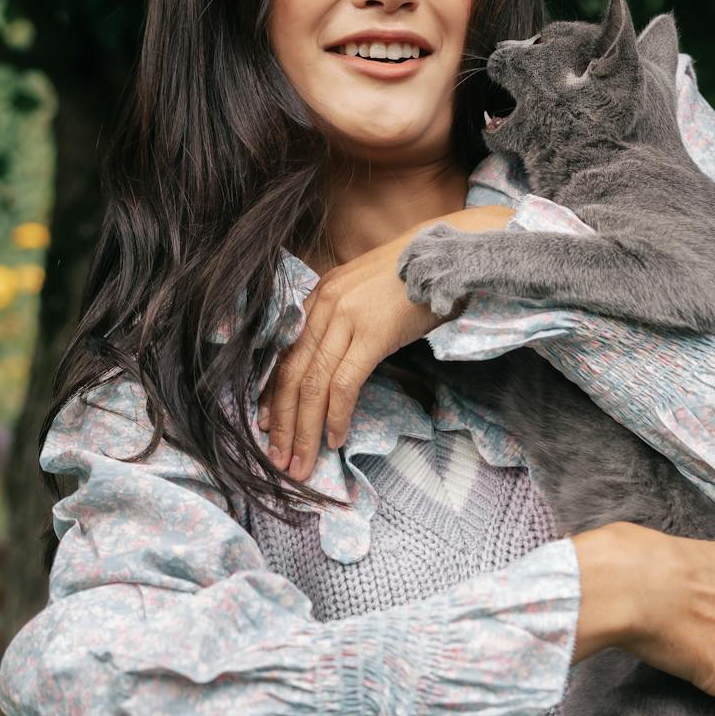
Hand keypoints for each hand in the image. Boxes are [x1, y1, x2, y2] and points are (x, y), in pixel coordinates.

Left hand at [257, 206, 511, 479]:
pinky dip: (336, 416)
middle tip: (277, 460)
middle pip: (291, 374)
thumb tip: (335, 358)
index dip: (273, 394)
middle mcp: (324, 305)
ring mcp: (345, 318)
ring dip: (303, 430)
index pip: (285, 354)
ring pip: (312, 384)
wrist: (447, 252)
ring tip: (300, 463)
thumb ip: (345, 318)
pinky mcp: (371, 333)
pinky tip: (334, 439)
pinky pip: (344, 384)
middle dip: (283, 423)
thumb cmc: (414, 275)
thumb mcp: (366, 291)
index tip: (267, 425)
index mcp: (320, 296)